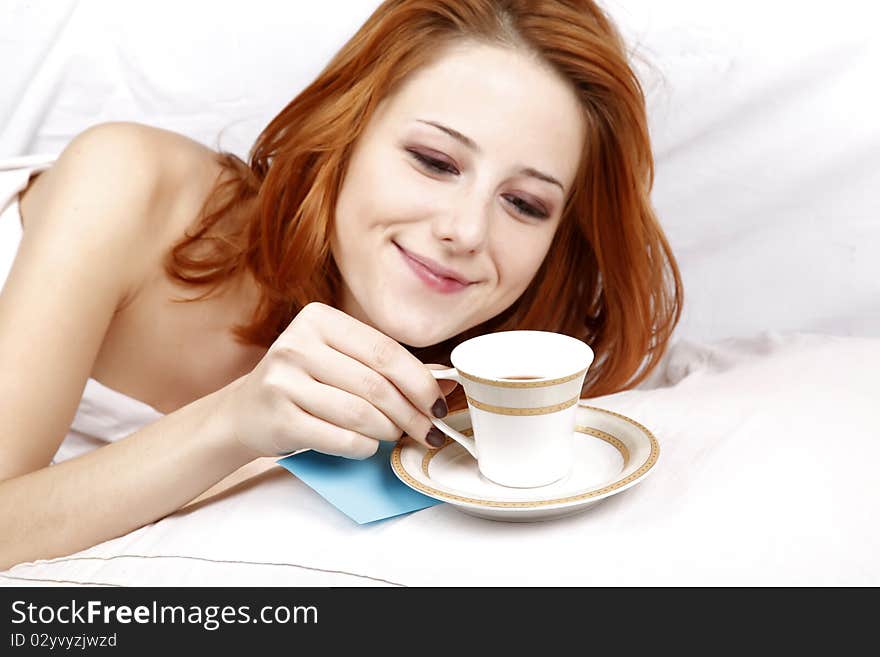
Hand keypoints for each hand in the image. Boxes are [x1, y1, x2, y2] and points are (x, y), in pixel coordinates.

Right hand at [219, 302, 458, 459]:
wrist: (244, 412)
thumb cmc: (305, 383)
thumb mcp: (339, 360)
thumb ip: (386, 365)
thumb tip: (446, 382)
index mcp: (318, 319)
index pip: (385, 351)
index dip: (421, 381)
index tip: (439, 404)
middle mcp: (297, 344)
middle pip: (376, 385)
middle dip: (411, 413)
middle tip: (427, 431)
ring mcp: (283, 381)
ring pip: (361, 413)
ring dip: (388, 431)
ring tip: (396, 436)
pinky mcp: (278, 418)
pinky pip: (340, 437)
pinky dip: (364, 447)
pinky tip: (368, 446)